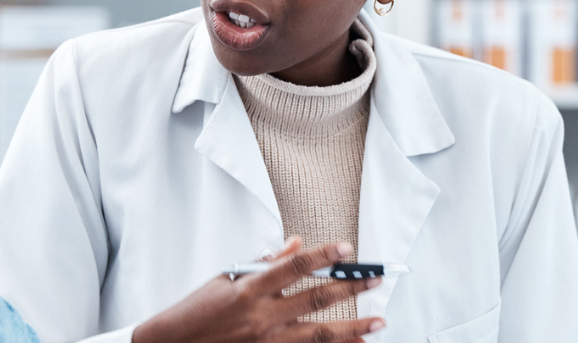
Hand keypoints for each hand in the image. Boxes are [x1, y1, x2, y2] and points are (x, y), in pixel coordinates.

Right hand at [132, 238, 386, 342]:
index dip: (323, 256)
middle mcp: (261, 317)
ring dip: (353, 329)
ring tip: (378, 322)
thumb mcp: (228, 276)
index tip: (347, 248)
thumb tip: (297, 243)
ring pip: (319, 336)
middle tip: (376, 279)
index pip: (294, 267)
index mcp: (250, 289)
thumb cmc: (199, 309)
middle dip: (350, 289)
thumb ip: (266, 261)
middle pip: (316, 301)